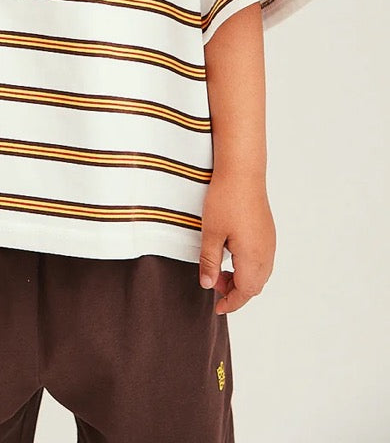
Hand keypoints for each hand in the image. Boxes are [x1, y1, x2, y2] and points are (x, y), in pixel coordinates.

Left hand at [198, 171, 275, 314]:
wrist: (243, 170)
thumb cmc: (225, 199)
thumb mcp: (211, 232)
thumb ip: (209, 262)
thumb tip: (207, 285)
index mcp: (253, 257)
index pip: (245, 292)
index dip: (231, 303)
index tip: (217, 307)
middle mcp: (266, 253)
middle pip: (255, 286)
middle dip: (236, 292)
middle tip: (214, 283)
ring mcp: (269, 241)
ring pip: (260, 273)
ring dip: (243, 279)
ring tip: (220, 269)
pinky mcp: (268, 231)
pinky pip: (263, 259)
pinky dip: (249, 267)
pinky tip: (233, 255)